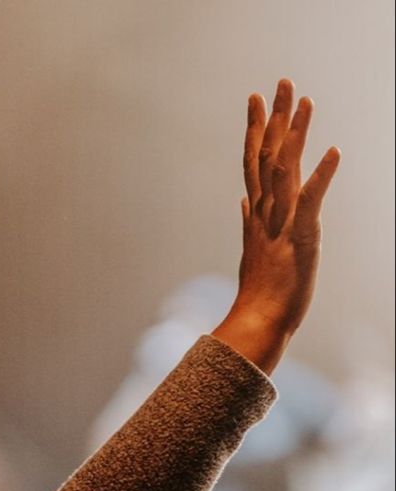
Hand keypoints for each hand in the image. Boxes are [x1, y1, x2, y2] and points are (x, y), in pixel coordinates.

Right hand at [212, 79, 339, 373]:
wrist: (259, 321)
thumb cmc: (260, 293)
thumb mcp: (254, 250)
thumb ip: (249, 221)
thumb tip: (243, 201)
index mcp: (258, 213)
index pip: (254, 163)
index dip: (256, 129)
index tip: (257, 99)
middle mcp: (267, 211)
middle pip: (268, 156)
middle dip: (275, 118)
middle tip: (281, 82)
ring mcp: (282, 222)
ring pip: (285, 169)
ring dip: (295, 134)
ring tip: (305, 101)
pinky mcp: (301, 236)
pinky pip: (311, 201)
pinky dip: (322, 175)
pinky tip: (334, 151)